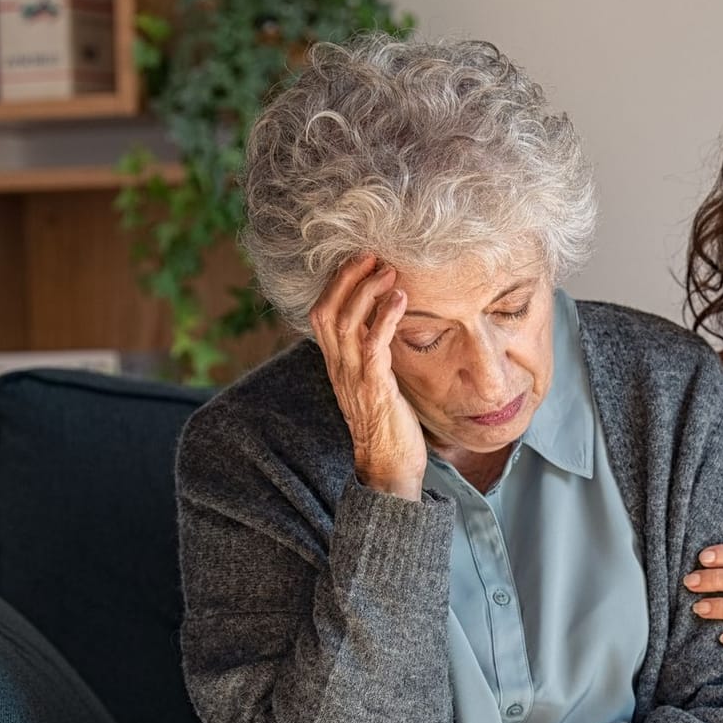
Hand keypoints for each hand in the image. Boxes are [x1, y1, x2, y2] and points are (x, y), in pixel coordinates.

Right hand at [311, 254, 424, 498]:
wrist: (390, 466)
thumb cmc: (388, 423)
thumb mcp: (375, 381)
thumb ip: (372, 355)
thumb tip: (385, 326)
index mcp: (336, 364)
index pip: (322, 314)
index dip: (335, 284)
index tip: (358, 261)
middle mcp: (339, 367)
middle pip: (327, 310)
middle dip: (346, 278)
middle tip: (371, 255)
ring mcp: (354, 378)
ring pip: (346, 323)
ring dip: (367, 291)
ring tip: (389, 271)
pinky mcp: (374, 388)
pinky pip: (373, 346)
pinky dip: (385, 318)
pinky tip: (400, 299)